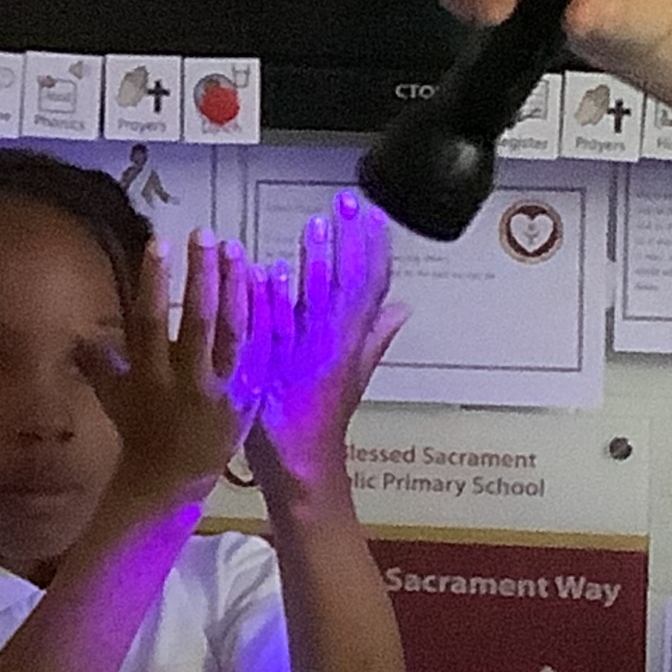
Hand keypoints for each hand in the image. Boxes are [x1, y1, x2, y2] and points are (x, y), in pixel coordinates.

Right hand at [86, 232, 259, 508]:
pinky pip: (258, 353)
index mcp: (149, 377)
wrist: (172, 481)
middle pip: (198, 322)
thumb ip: (97, 362)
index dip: (154, 282)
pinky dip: (262, 319)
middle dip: (201, 275)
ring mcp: (223, 391)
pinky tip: (265, 286)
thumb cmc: (137, 432)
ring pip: (234, 333)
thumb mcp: (111, 397)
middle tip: (204, 233)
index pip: (150, 322)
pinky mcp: (248, 397)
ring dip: (235, 288)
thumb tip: (75, 331)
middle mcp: (187, 382)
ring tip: (235, 249)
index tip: (158, 241)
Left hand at [244, 192, 407, 489]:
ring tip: (315, 226)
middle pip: (350, 287)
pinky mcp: (276, 372)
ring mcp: (307, 360)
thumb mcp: (352, 373)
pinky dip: (272, 302)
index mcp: (352, 344)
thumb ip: (375, 335)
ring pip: (315, 305)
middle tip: (346, 203)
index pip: (371, 287)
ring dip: (317, 265)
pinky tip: (267, 272)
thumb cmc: (321, 418)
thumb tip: (404, 306)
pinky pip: (274, 331)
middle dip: (350, 243)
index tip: (370, 212)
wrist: (300, 468)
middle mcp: (336, 348)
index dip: (373, 248)